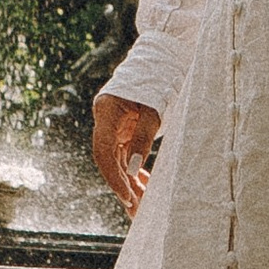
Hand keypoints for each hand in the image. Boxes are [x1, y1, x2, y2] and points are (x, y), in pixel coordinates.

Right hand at [92, 89, 159, 215]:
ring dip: (130, 182)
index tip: (127, 196)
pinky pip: (126, 154)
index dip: (113, 176)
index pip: (103, 150)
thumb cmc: (160, 77)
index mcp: (106, 110)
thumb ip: (143, 138)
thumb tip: (133, 170)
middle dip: (122, 187)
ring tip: (142, 208)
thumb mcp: (154, 108)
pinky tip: (145, 187)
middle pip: (109, 160)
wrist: (165, 56)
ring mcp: (114, 124)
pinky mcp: (125, 128)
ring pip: (118, 160)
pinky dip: (135, 170)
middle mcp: (106, 119)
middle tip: (135, 212)